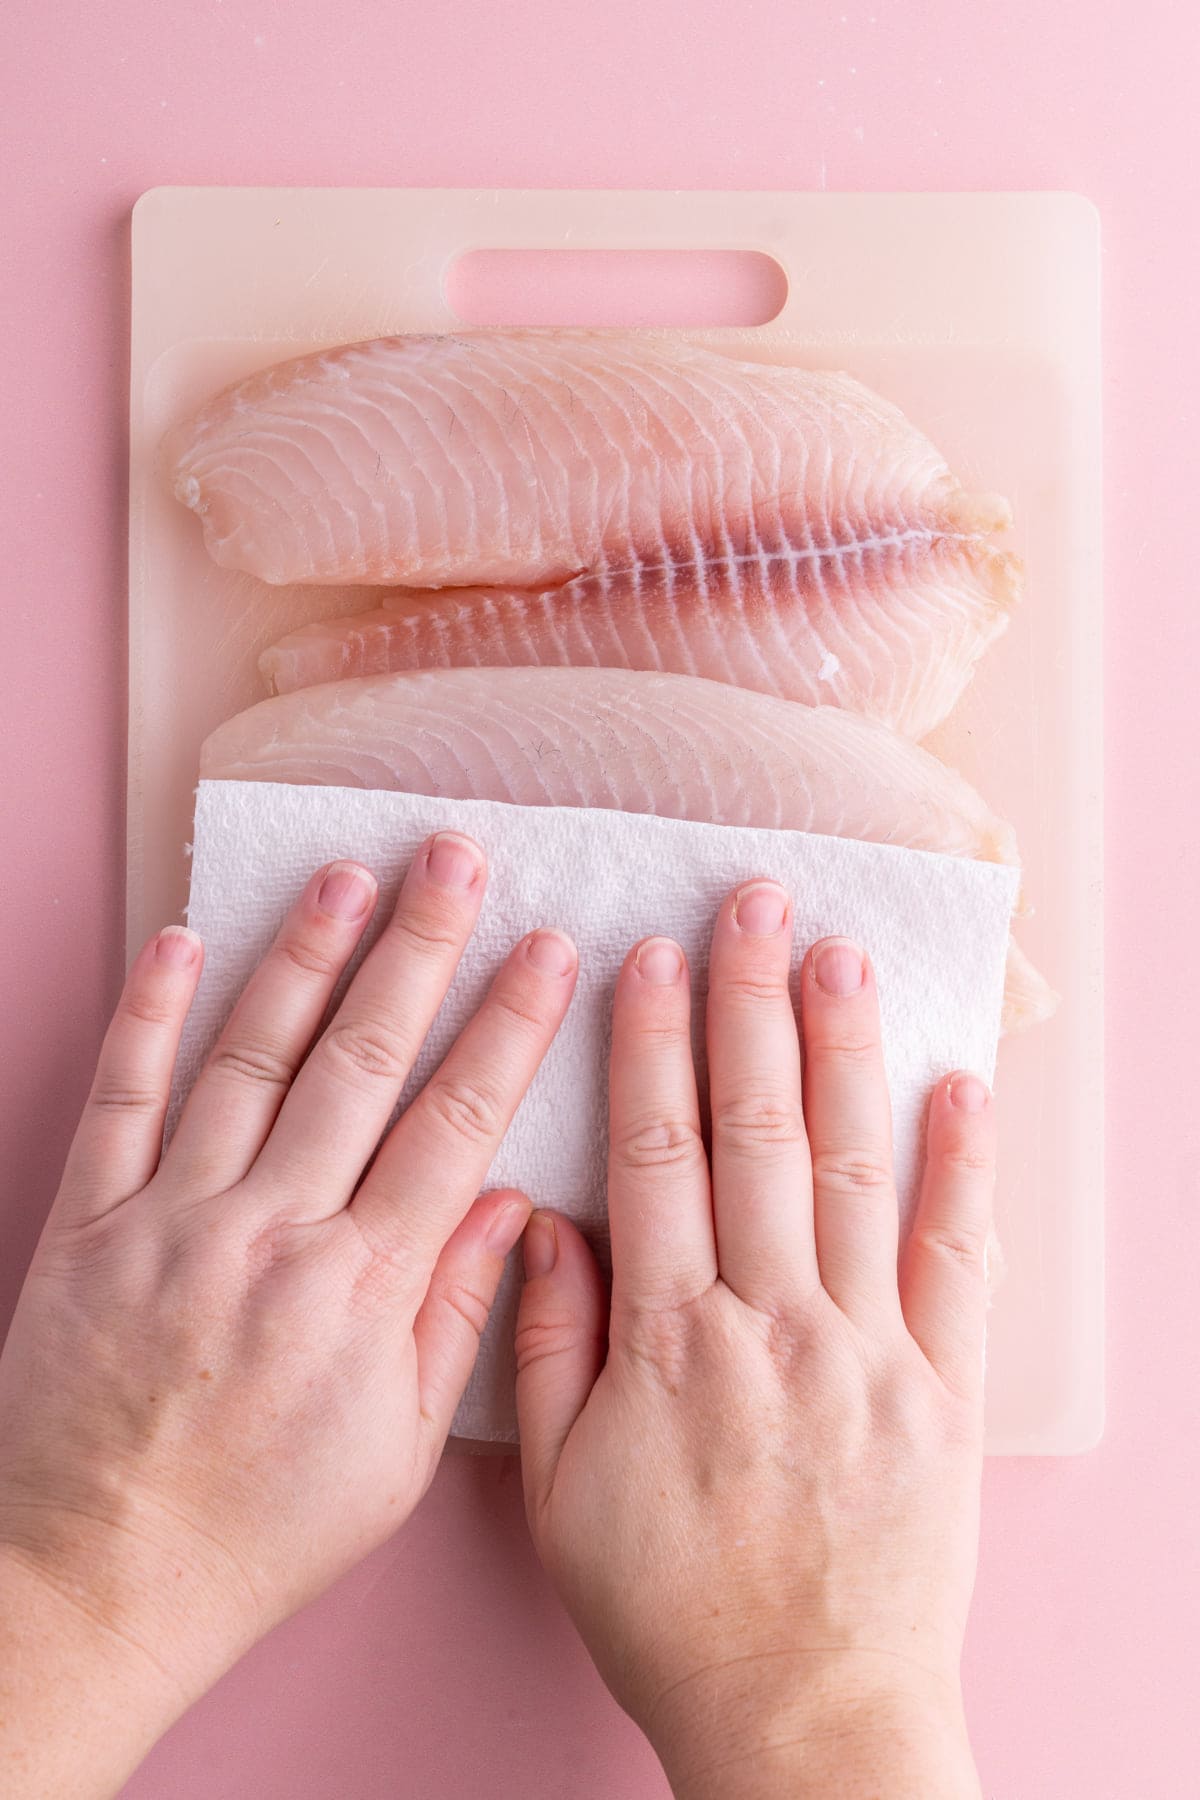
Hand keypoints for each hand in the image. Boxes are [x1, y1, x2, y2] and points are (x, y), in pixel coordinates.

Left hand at [0, 834, 575, 1797]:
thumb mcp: (396, 1454)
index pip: (456, 1123)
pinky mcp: (90, 1221)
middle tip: (455, 857)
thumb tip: (512, 1207)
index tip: (548, 948)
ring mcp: (172, 1217)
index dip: (509, 1026)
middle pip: (361, 1061)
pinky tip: (181, 940)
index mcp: (359, 1289)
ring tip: (346, 873)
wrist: (89, 1578)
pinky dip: (148, 1015)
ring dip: (303, 956)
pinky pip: (122, 1097)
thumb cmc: (254, 1531)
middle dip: (419, 947)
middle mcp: (270, 1231)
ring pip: (250, 1057)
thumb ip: (459, 1320)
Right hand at [515, 881, 991, 1799]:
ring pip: (855, 1169)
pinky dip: (963, 1170)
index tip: (651, 956)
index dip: (650, 1046)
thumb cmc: (670, 1607)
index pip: (656, 1153)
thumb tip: (544, 1222)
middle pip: (757, 1131)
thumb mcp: (560, 1491)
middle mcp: (770, 1322)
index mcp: (668, 1339)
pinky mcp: (942, 1388)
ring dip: (844, 1052)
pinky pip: (957, 1261)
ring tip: (840, 953)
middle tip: (754, 901)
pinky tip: (959, 1085)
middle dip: (750, 1004)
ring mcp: (866, 1348)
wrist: (805, 1713)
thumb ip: (550, 1347)